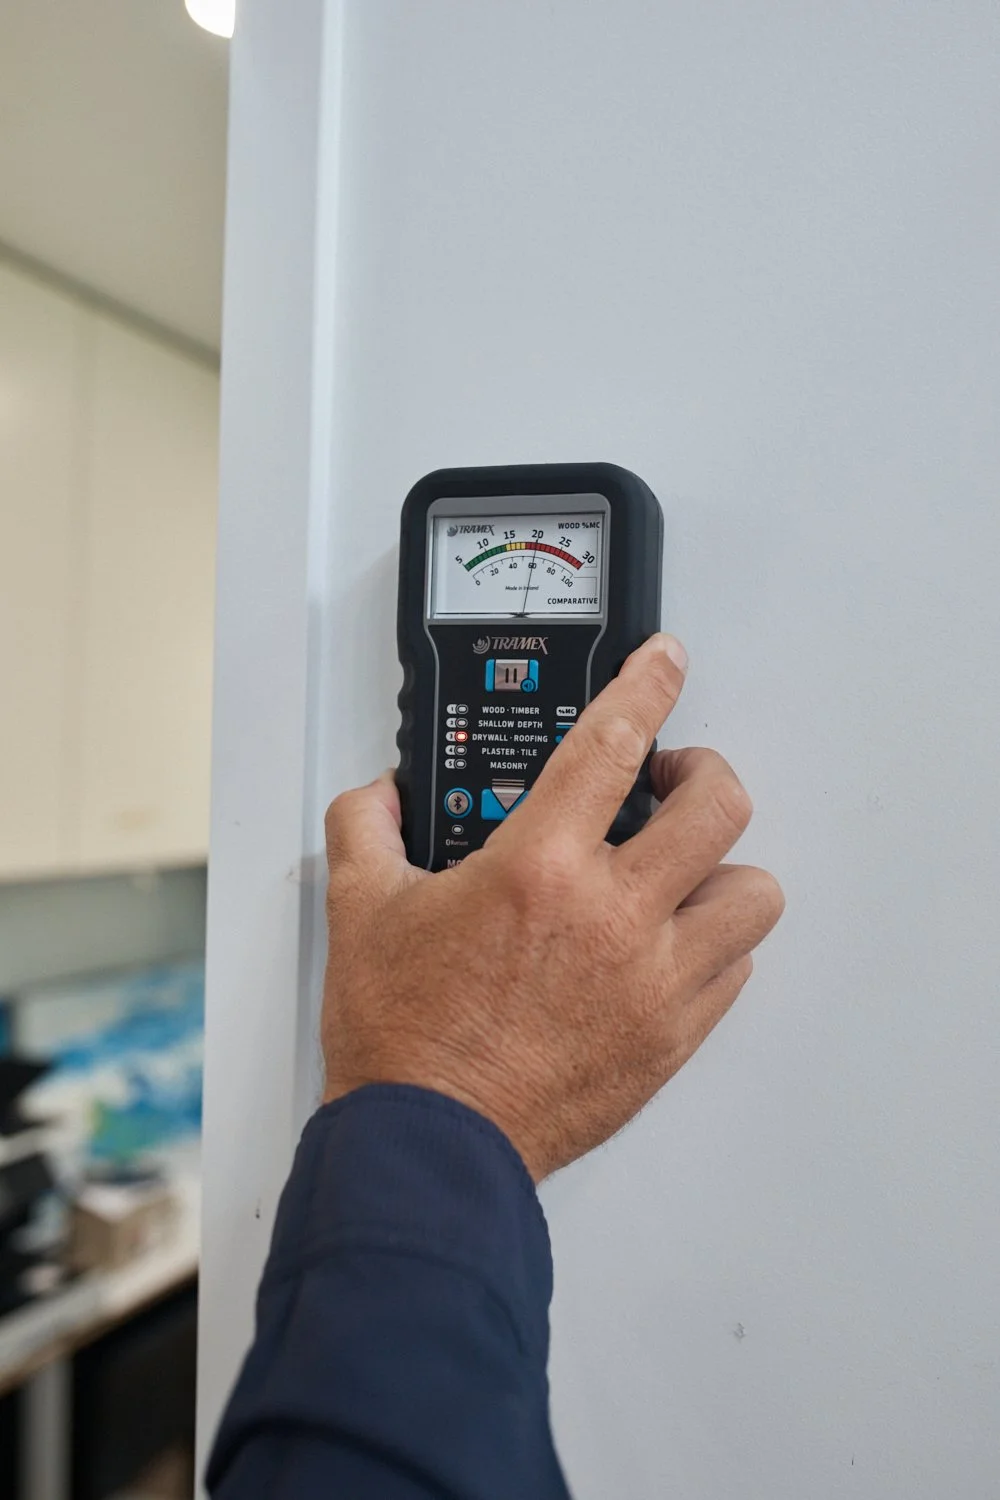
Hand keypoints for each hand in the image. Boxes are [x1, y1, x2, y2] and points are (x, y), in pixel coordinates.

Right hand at [321, 634, 783, 1180]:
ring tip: (679, 872)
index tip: (664, 660)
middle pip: (719, 806)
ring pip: (752, 893)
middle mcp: (613, 917)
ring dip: (722, 867)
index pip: (614, 742)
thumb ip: (365, 827)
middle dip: (702, 772)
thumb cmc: (403, 1040)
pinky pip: (736, 969)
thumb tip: (378, 795)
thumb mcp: (359, 910)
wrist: (430, 1147)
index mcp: (540, 869)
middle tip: (667, 782)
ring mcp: (654, 981)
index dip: (648, 682)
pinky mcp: (671, 1038)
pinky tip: (672, 943)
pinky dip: (716, 943)